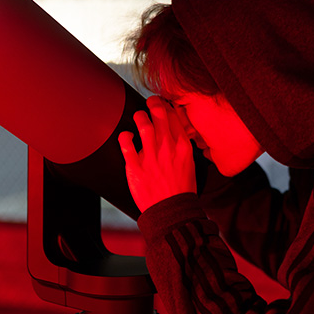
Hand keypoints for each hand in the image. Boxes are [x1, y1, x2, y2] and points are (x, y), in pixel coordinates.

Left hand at [118, 96, 196, 212]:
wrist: (171, 211)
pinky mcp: (135, 167)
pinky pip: (126, 145)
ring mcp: (151, 157)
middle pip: (160, 115)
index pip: (174, 118)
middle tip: (150, 102)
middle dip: (154, 103)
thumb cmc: (181, 190)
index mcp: (182, 148)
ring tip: (139, 118)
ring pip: (143, 126)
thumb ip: (181, 147)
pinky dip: (125, 137)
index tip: (163, 105)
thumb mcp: (189, 164)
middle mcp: (167, 149)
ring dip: (140, 117)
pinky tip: (126, 136)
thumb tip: (175, 134)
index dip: (168, 107)